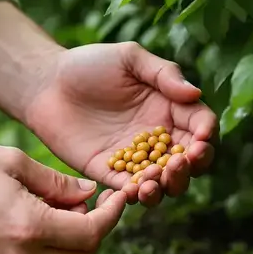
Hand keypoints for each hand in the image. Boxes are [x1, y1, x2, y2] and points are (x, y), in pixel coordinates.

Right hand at [0, 141, 127, 253]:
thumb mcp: (14, 162)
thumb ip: (58, 183)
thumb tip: (90, 195)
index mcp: (29, 228)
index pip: (92, 234)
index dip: (112, 215)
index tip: (118, 196)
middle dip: (95, 231)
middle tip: (89, 203)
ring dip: (72, 244)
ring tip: (59, 210)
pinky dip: (49, 253)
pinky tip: (38, 223)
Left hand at [23, 41, 216, 206]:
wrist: (46, 83)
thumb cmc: (89, 64)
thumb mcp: (129, 58)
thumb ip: (163, 74)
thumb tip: (195, 93)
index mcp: (169, 108)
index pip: (200, 125)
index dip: (206, 135)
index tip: (201, 139)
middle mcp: (158, 137)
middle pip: (189, 161)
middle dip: (192, 166)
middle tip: (180, 162)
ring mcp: (135, 158)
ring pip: (163, 182)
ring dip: (167, 186)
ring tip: (155, 179)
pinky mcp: (108, 173)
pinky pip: (129, 190)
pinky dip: (136, 195)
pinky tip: (134, 191)